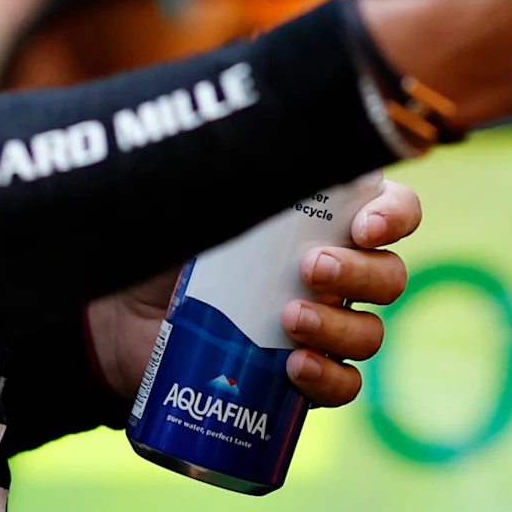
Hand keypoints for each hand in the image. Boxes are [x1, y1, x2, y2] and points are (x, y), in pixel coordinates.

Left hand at [84, 179, 422, 404]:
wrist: (115, 317)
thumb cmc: (162, 241)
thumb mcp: (197, 195)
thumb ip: (228, 161)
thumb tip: (251, 126)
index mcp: (325, 219)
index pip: (394, 210)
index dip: (396, 216)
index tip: (365, 224)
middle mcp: (336, 272)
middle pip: (389, 275)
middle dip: (360, 273)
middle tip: (308, 269)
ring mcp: (320, 327)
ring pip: (370, 333)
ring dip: (340, 328)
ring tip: (288, 322)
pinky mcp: (296, 377)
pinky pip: (343, 386)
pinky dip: (329, 380)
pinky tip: (295, 369)